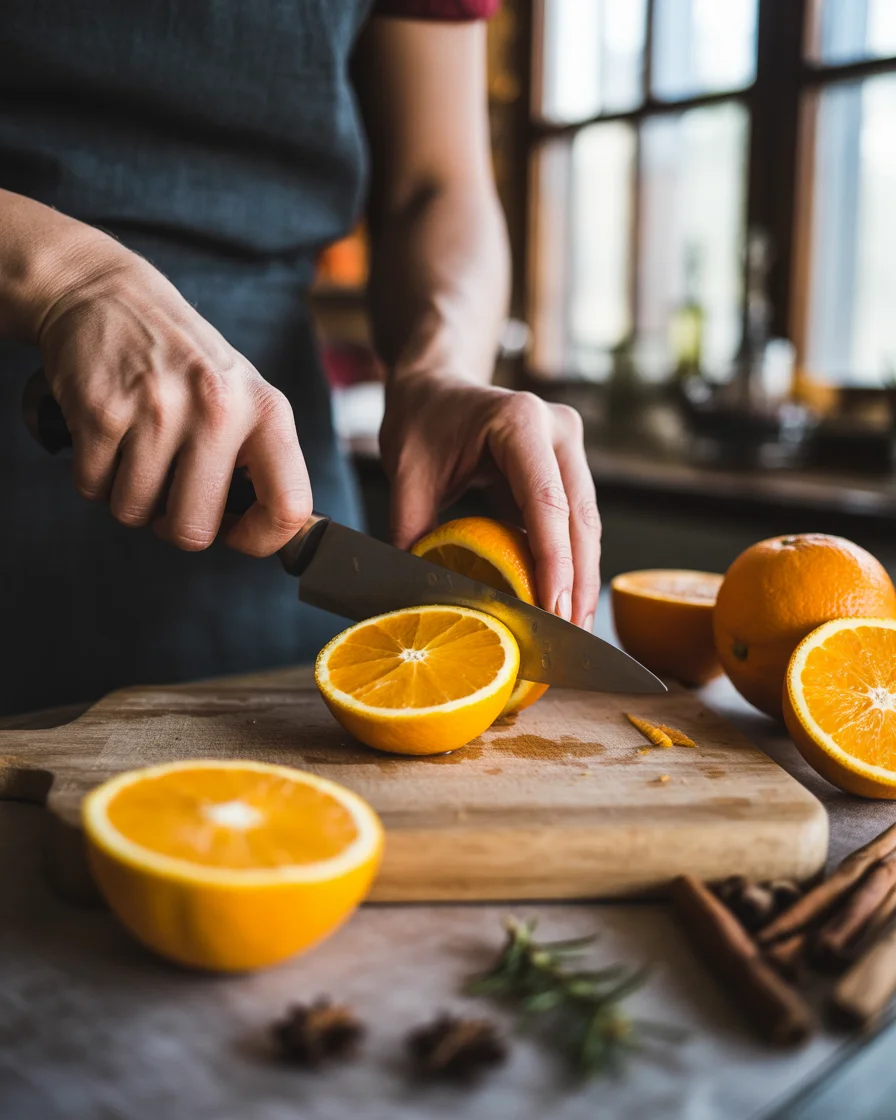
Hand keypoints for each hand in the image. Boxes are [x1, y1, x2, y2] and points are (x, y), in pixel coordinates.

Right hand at [37, 244, 310, 555]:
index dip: (260, 539)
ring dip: (129, 497)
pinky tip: (108, 440)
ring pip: (135, 512)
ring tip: (137, 453)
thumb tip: (267, 535)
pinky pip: (93, 488)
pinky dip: (94, 477)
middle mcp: (218, 409)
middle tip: (169, 493)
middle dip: (173, 525)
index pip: (288, 507)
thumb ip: (260, 462)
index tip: (236, 533)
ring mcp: (158, 410)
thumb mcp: (244, 398)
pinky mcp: (102, 411)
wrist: (109, 295)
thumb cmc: (184, 363)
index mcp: (267, 411)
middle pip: (193, 529)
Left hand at [379, 373, 600, 629]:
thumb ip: (410, 531)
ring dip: (581, 576)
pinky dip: (570, 561)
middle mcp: (557, 428)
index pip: (547, 501)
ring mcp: (568, 446)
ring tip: (574, 629)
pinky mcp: (568, 466)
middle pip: (579, 516)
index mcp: (520, 420)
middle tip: (572, 635)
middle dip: (578, 580)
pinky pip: (574, 520)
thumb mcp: (407, 472)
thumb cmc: (421, 420)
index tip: (555, 609)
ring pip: (586, 522)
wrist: (437, 384)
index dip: (554, 560)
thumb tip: (415, 595)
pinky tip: (563, 600)